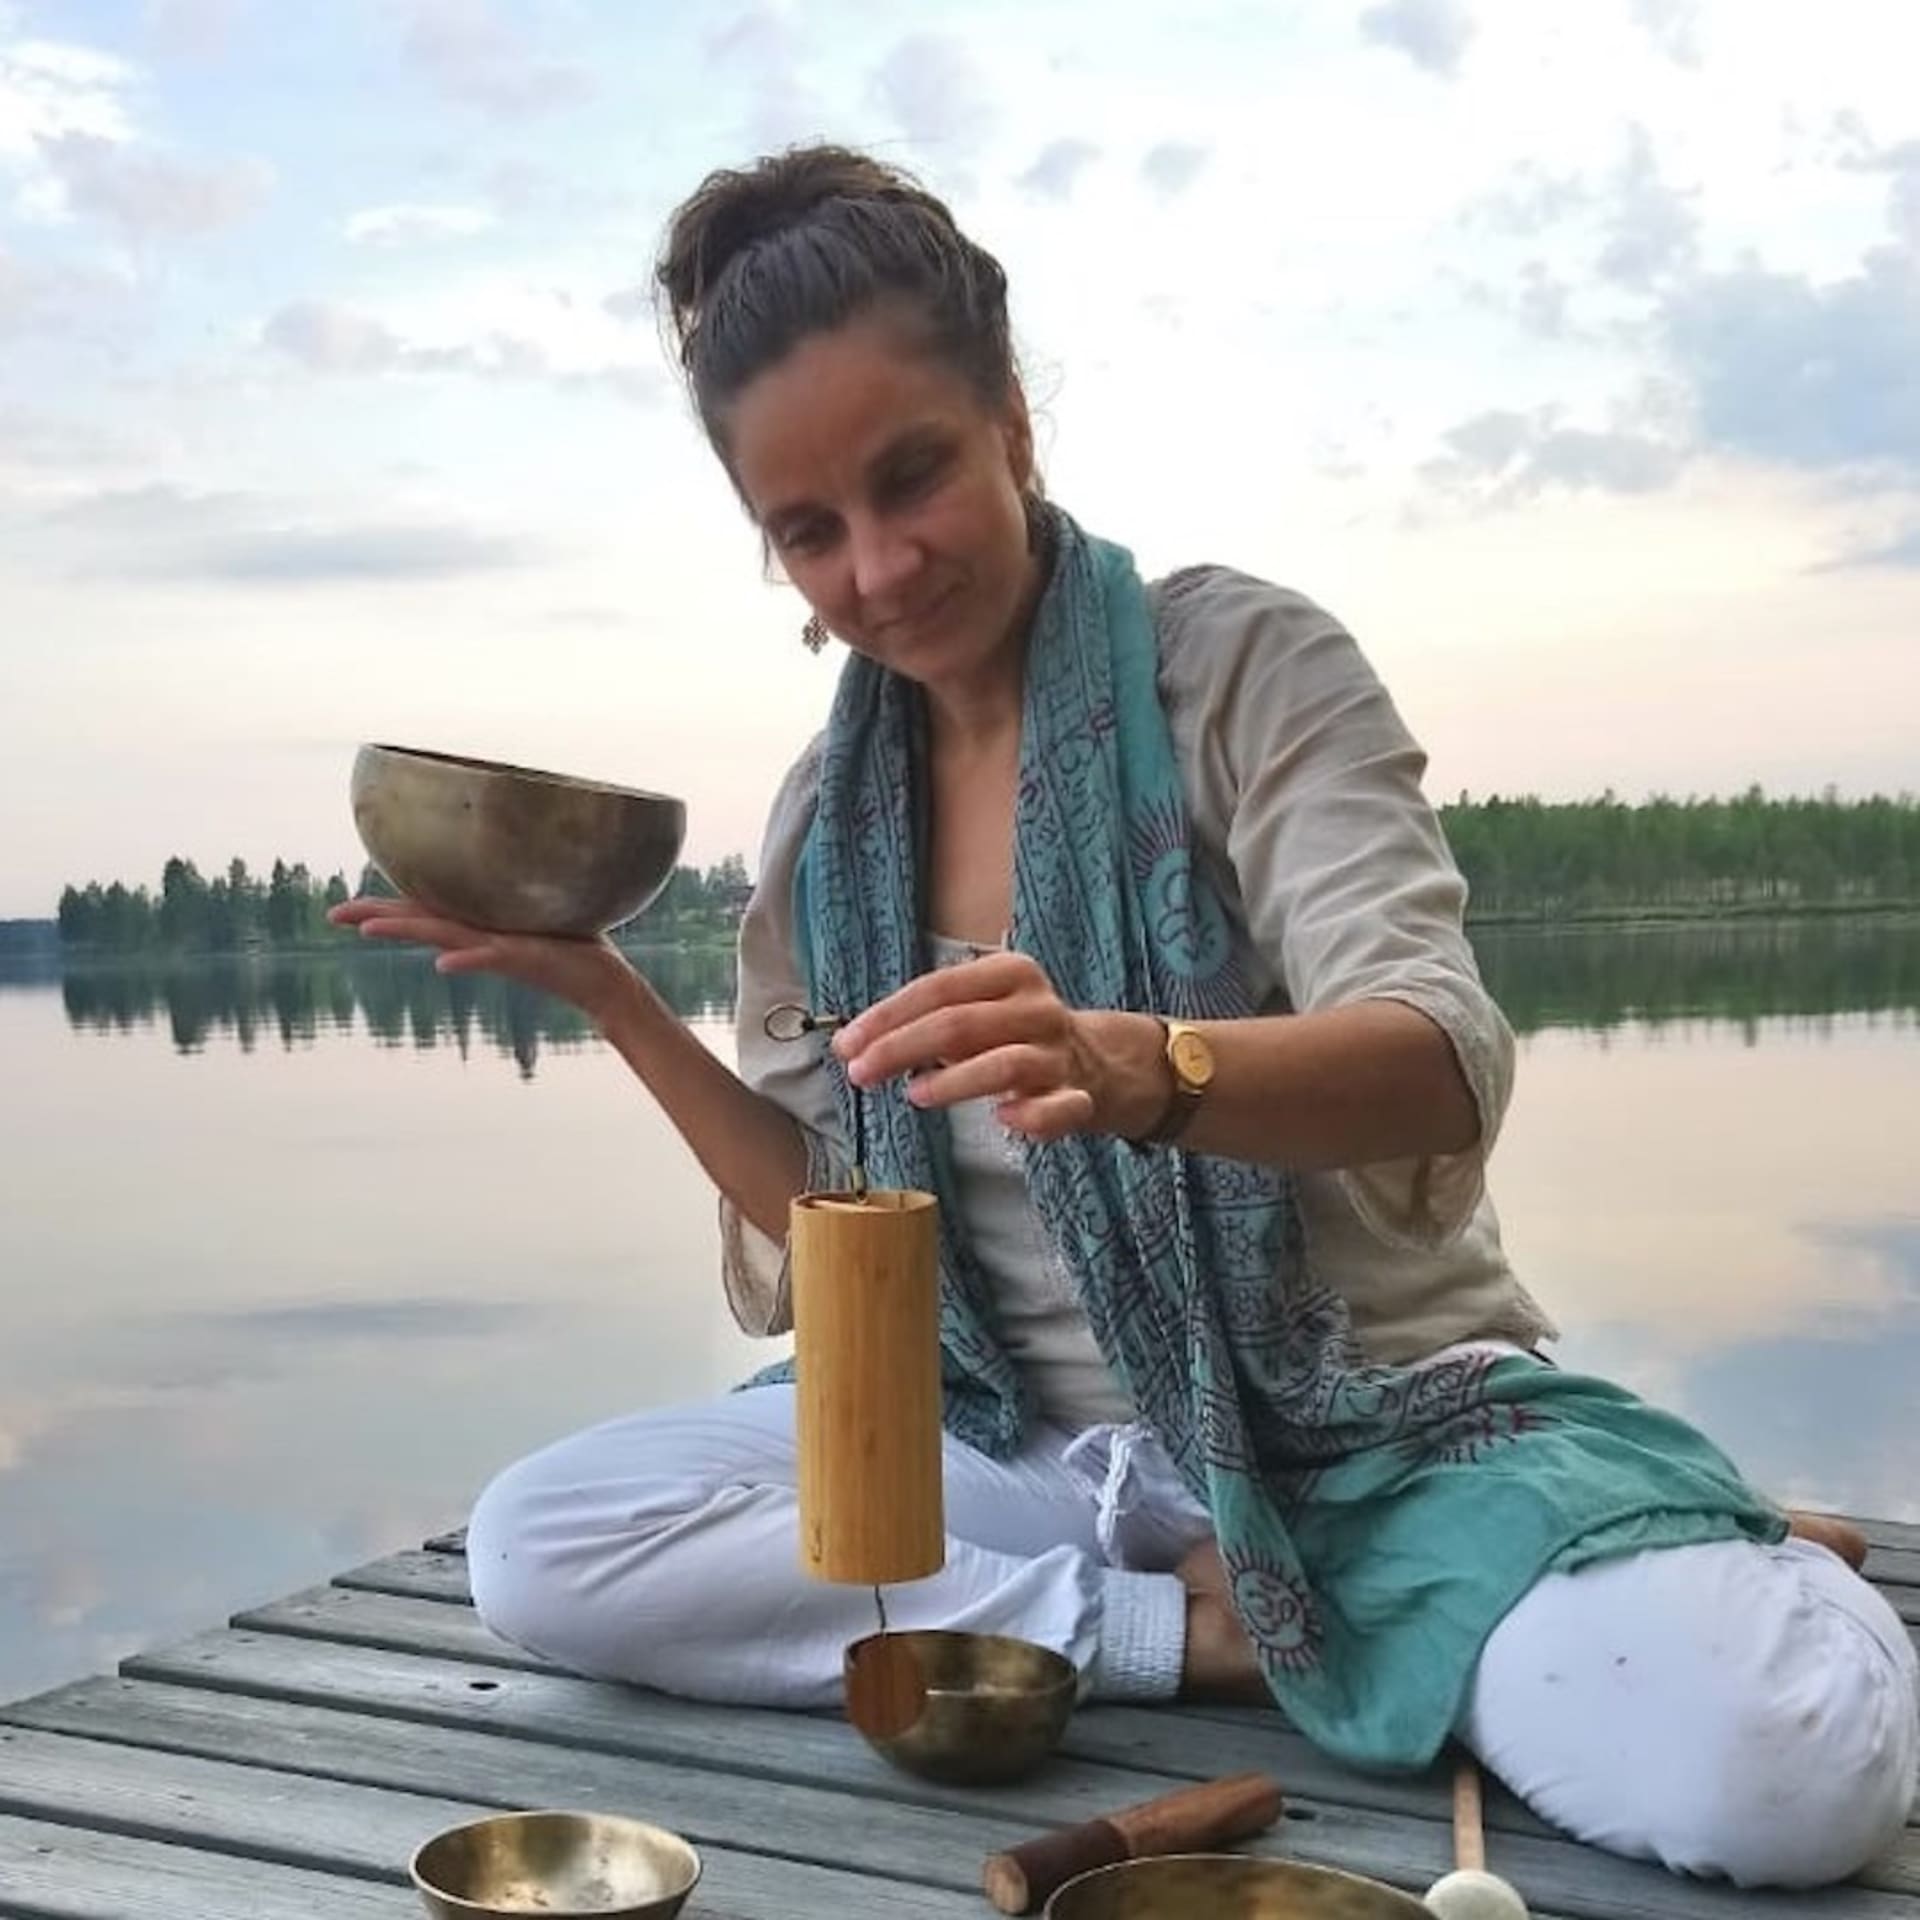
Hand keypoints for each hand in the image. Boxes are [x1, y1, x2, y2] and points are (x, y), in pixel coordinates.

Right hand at [328, 896, 636, 1024]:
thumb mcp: (539, 908)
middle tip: (334, 915)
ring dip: (407, 933)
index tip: (345, 906)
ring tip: (369, 929)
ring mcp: (499, 949)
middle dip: (376, 917)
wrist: (603, 982)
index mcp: (478, 924)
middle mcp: (480, 937)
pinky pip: (491, 958)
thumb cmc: (575, 943)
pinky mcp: (524, 960)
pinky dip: (467, 959)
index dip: (383, 906)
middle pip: (419, 922)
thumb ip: (517, 889)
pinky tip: (442, 964)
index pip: (422, 911)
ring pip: (444, 937)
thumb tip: (507, 856)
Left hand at [831, 951, 1131, 1142]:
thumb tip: (853, 1044)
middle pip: (961, 1023)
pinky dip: (1032, 1116)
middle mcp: (1037, 1008)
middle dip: (902, 1048)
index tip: (848, 1044)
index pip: (939, 988)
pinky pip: (1058, 1108)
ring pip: (1005, 1064)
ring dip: (955, 1081)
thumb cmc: (1010, 1033)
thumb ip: (922, 1021)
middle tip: (860, 1074)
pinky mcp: (1077, 1097)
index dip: (888, 1016)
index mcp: (1010, 973)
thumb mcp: (976, 1009)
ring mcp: (1058, 1054)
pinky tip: (1003, 1119)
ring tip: (915, 1096)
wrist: (1095, 1062)